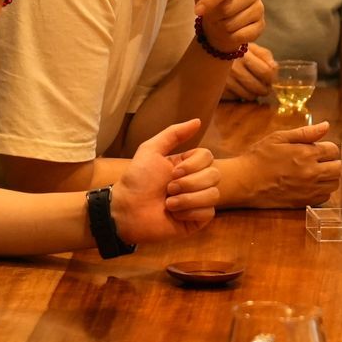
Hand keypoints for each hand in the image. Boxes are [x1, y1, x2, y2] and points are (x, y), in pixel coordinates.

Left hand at [110, 120, 221, 241]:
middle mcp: (196, 182)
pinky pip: (208, 213)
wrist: (127, 210)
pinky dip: (189, 212)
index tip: (173, 171)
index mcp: (187, 165)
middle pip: (214, 175)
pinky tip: (174, 214)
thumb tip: (198, 121)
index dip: (193, 165)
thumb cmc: (136, 180)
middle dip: (189, 183)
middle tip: (168, 189)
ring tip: (168, 203)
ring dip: (187, 198)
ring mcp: (197, 202)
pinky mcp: (197, 220)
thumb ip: (174, 134)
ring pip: (213, 195)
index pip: (208, 157)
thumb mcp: (151, 150)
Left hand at [194, 0, 263, 55]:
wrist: (222, 22)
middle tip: (210, 17)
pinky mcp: (261, 25)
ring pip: (232, 24)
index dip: (210, 0)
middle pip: (228, 8)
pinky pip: (241, 36)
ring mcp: (259, 7)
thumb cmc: (212, 4)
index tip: (197, 11)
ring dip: (220, 27)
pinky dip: (230, 37)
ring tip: (219, 23)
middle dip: (213, 16)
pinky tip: (229, 32)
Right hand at [224, 44, 277, 100]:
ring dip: (254, 94)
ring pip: (249, 96)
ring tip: (251, 86)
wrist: (212, 54)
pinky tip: (239, 87)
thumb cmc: (236, 51)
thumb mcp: (252, 48)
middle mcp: (234, 67)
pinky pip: (237, 99)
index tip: (270, 78)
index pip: (266, 72)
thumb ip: (265, 56)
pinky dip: (241, 95)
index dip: (272, 78)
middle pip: (259, 88)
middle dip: (265, 89)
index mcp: (244, 54)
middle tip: (264, 86)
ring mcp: (226, 80)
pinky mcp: (220, 89)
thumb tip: (274, 70)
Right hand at [232, 119, 340, 207]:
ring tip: (316, 172)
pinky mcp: (304, 202)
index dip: (327, 148)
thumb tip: (326, 125)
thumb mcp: (279, 137)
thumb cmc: (259, 157)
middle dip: (332, 162)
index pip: (333, 150)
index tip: (317, 149)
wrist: (245, 181)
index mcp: (306, 154)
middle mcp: (312, 173)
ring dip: (329, 177)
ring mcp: (309, 189)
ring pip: (334, 184)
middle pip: (339, 168)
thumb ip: (305, 132)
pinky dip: (322, 190)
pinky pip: (325, 197)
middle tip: (319, 161)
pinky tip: (310, 185)